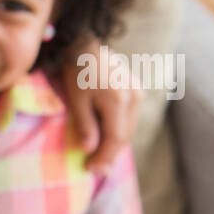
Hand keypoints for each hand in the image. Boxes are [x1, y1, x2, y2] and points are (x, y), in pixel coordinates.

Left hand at [61, 38, 141, 172]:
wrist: (87, 45)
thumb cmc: (77, 71)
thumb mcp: (75, 99)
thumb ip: (85, 124)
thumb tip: (90, 149)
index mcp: (118, 100)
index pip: (115, 139)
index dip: (103, 157)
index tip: (90, 169)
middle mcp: (133, 97)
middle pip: (125, 136)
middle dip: (109, 155)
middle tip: (94, 169)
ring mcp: (137, 93)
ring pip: (129, 129)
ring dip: (114, 145)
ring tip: (98, 158)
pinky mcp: (136, 90)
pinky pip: (128, 119)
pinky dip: (118, 132)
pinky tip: (105, 140)